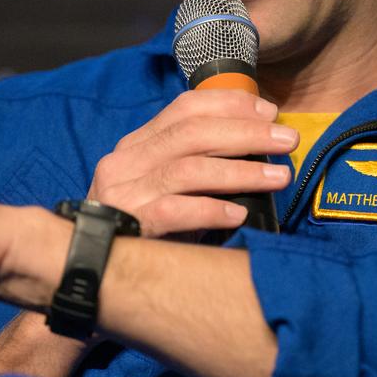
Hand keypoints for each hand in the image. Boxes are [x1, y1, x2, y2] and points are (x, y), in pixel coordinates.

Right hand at [88, 89, 296, 237]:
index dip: (230, 105)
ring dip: (241, 171)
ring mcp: (123, 192)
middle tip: (288, 141)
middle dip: (247, 133)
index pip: (185, 108)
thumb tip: (256, 149)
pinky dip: (211, 209)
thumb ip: (197, 165)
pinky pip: (174, 211)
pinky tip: (240, 214)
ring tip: (278, 177)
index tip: (269, 112)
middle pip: (193, 133)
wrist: (89, 271)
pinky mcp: (126, 224)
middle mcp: (126, 161)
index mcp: (137, 144)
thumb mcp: (166, 187)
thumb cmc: (143, 229)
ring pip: (189, 169)